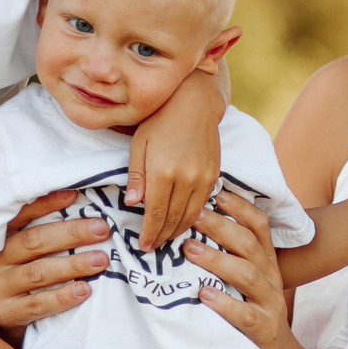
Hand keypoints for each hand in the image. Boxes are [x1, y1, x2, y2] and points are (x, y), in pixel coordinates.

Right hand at [0, 191, 107, 334]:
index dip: (46, 204)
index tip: (75, 195)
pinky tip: (84, 290)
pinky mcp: (7, 313)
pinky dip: (63, 296)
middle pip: (34, 242)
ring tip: (100, 259)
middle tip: (101, 229)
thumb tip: (78, 204)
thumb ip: (39, 234)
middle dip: (71, 233)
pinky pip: (38, 304)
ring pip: (38, 273)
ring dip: (72, 265)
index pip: (21, 215)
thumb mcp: (18, 254)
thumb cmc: (15, 278)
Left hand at [126, 72, 224, 249]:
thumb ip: (137, 176)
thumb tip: (132, 203)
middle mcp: (186, 178)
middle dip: (162, 236)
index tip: (143, 246)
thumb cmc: (159, 119)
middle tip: (153, 247)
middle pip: (174, 219)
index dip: (150, 233)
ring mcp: (203, 177)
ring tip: (166, 239)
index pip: (156, 214)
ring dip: (178, 231)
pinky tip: (183, 221)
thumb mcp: (139, 144)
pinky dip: (193, 217)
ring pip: (191, 215)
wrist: (194, 102)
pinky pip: (204, 204)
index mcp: (163, 172)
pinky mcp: (215, 174)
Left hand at [185, 190, 307, 348]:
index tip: (215, 191)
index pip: (258, 225)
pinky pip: (245, 315)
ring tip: (189, 249)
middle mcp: (270, 277)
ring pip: (247, 275)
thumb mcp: (245, 280)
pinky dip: (224, 303)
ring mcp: (269, 304)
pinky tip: (204, 294)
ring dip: (217, 260)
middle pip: (249, 244)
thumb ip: (229, 254)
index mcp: (266, 261)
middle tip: (192, 215)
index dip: (239, 206)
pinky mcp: (263, 330)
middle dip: (221, 226)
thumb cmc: (252, 313)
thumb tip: (192, 224)